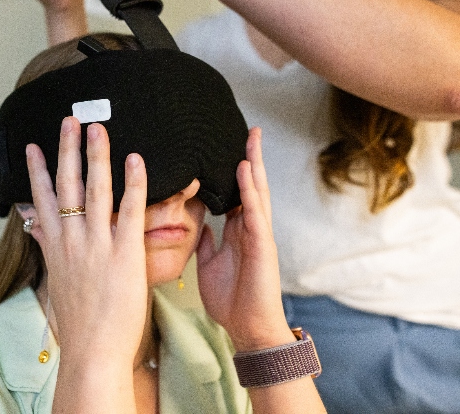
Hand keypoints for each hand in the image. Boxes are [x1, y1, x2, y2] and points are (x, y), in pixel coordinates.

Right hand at [26, 118, 147, 410]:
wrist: (93, 349)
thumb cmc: (78, 320)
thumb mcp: (58, 279)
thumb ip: (51, 248)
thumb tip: (40, 229)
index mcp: (55, 245)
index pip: (42, 198)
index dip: (36, 170)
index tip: (31, 145)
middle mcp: (71, 239)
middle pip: (67, 184)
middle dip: (67, 149)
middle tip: (70, 120)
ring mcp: (97, 244)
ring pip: (95, 189)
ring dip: (96, 155)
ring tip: (98, 129)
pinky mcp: (124, 252)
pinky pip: (130, 210)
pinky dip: (132, 182)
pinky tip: (134, 159)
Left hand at [196, 127, 292, 351]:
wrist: (247, 328)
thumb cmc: (231, 299)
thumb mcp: (209, 264)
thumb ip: (206, 242)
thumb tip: (198, 225)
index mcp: (237, 231)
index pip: (235, 193)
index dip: (233, 170)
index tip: (224, 147)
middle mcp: (250, 228)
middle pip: (250, 186)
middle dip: (250, 157)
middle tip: (249, 130)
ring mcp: (258, 235)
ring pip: (257, 192)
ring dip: (254, 165)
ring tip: (251, 138)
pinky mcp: (262, 245)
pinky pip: (255, 212)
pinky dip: (249, 191)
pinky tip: (245, 171)